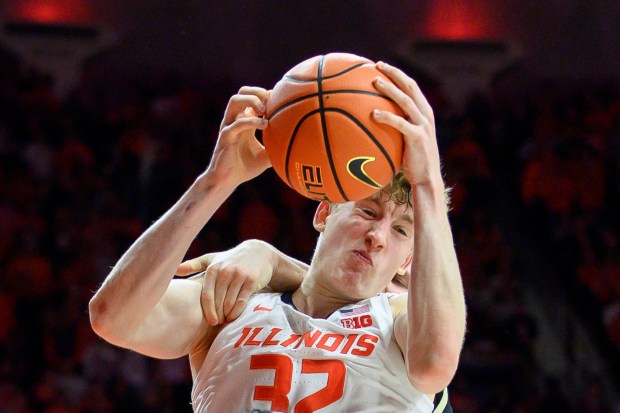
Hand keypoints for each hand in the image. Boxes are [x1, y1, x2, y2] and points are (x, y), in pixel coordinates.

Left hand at [177, 240, 276, 324]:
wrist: (259, 253)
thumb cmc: (231, 259)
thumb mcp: (212, 259)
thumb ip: (193, 265)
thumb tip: (174, 270)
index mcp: (213, 268)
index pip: (207, 295)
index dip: (208, 311)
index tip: (210, 321)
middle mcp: (226, 271)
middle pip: (218, 301)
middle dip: (218, 315)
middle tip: (217, 324)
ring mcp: (239, 275)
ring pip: (230, 302)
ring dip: (227, 315)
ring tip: (225, 322)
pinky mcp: (251, 280)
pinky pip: (242, 301)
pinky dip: (237, 312)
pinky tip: (234, 317)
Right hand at [205, 87, 271, 187]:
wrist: (227, 181)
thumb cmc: (245, 168)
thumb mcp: (267, 156)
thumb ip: (278, 148)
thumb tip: (300, 148)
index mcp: (244, 121)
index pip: (253, 98)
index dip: (266, 95)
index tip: (280, 102)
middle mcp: (235, 120)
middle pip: (241, 92)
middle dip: (257, 91)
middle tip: (271, 102)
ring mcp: (229, 126)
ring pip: (234, 101)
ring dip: (251, 99)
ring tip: (265, 109)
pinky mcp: (225, 137)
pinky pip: (237, 123)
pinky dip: (252, 121)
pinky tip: (265, 125)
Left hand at [372, 62, 442, 188]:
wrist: (426, 178)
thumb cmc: (412, 160)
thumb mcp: (407, 139)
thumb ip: (396, 127)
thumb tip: (371, 121)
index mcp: (424, 112)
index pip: (411, 86)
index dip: (397, 73)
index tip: (380, 66)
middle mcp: (425, 115)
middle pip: (410, 86)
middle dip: (394, 73)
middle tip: (376, 66)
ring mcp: (423, 125)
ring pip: (405, 101)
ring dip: (389, 89)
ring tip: (374, 82)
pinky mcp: (417, 137)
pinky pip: (400, 123)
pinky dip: (387, 116)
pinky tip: (373, 113)